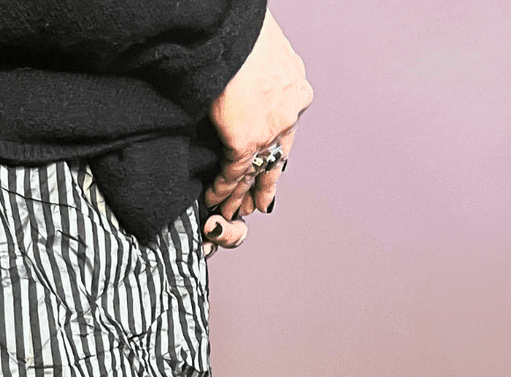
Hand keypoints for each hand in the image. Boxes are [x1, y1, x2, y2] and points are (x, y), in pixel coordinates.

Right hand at [202, 8, 312, 256]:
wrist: (229, 29)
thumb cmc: (241, 32)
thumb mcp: (263, 51)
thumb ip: (261, 75)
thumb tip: (249, 82)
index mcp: (296, 88)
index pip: (286, 130)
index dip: (276, 153)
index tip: (270, 168)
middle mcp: (289, 112)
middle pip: (276, 157)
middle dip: (265, 184)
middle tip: (259, 205)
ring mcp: (269, 129)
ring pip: (256, 171)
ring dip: (241, 194)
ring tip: (232, 213)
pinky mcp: (246, 140)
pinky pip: (235, 173)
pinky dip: (222, 189)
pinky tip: (215, 199)